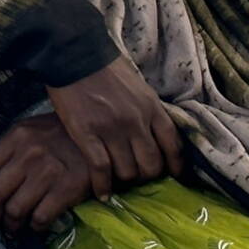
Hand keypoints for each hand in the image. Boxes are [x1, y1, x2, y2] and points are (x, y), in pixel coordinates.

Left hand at [0, 114, 96, 232]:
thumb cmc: (65, 133)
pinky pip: (40, 217)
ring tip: (14, 229)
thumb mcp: (33, 129)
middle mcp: (27, 154)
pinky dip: (34, 227)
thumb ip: (11, 148)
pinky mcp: (66, 189)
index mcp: (16, 137)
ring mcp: (47, 172)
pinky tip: (36, 226)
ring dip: (11, 225)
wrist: (105, 135)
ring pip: (15, 210)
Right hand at [44, 60, 179, 197]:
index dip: (174, 166)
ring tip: (116, 182)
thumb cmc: (104, 68)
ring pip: (128, 171)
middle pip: (151, 165)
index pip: (173, 146)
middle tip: (136, 178)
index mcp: (152, 108)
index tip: (171, 175)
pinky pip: (101, 169)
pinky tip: (101, 194)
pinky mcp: (87, 134)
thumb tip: (152, 134)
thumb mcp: (138, 87)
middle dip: (146, 177)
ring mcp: (112, 129)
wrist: (74, 54)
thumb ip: (147, 111)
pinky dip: (103, 186)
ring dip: (123, 181)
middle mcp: (136, 122)